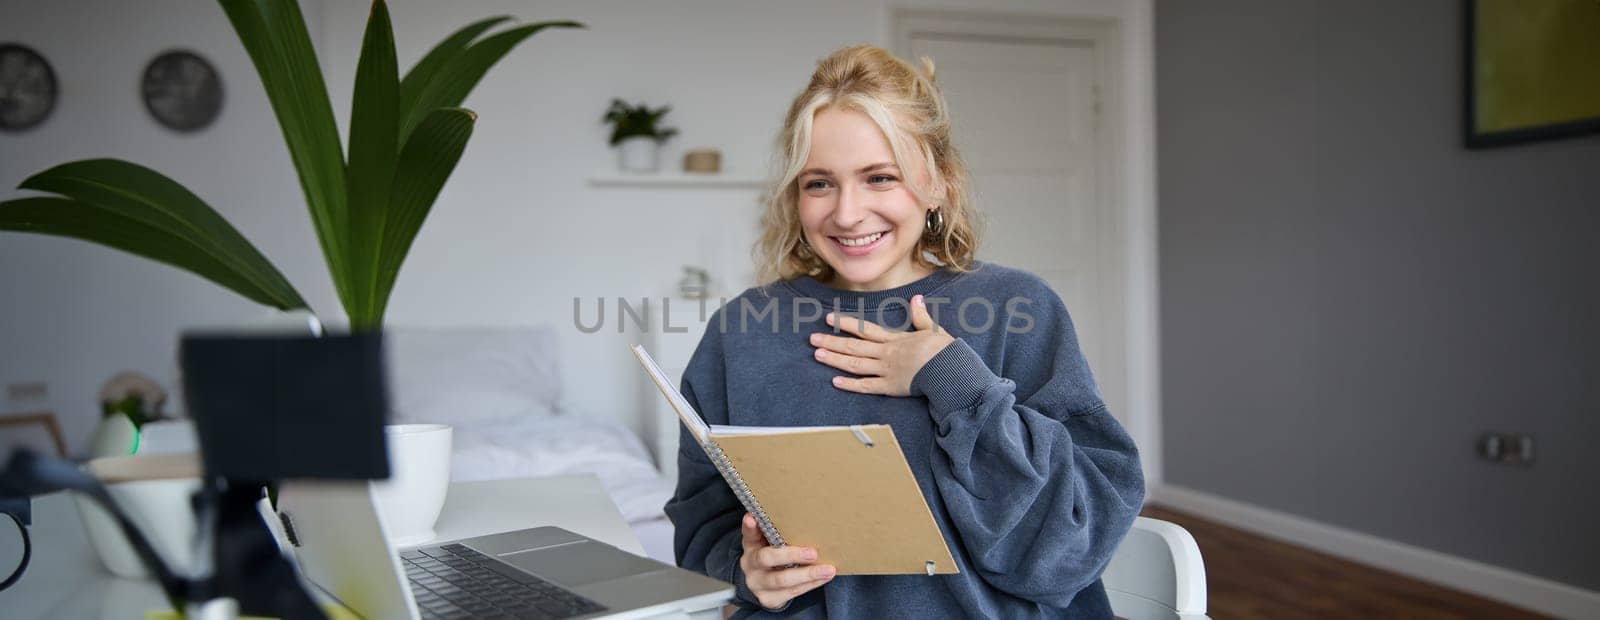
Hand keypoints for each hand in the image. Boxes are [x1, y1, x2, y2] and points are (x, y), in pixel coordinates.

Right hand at [739, 513, 834, 609]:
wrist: (760, 584)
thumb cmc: (769, 555)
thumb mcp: (766, 541)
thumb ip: (772, 528)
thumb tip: (784, 510)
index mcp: (751, 546)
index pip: (749, 534)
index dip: (750, 527)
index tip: (752, 518)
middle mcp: (751, 566)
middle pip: (767, 559)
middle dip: (791, 555)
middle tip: (812, 553)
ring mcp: (759, 584)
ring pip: (782, 580)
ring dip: (808, 575)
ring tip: (828, 569)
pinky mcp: (769, 599)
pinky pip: (792, 592)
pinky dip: (811, 584)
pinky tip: (824, 578)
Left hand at [811, 294, 954, 396]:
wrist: (949, 369)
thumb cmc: (944, 351)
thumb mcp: (932, 329)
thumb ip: (921, 316)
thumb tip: (917, 298)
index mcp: (895, 340)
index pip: (865, 330)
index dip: (846, 324)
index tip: (829, 318)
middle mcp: (886, 354)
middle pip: (853, 347)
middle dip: (832, 342)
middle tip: (812, 339)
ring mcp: (886, 371)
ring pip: (855, 365)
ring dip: (835, 360)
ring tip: (817, 354)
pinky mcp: (890, 387)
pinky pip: (866, 386)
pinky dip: (850, 384)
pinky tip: (835, 381)